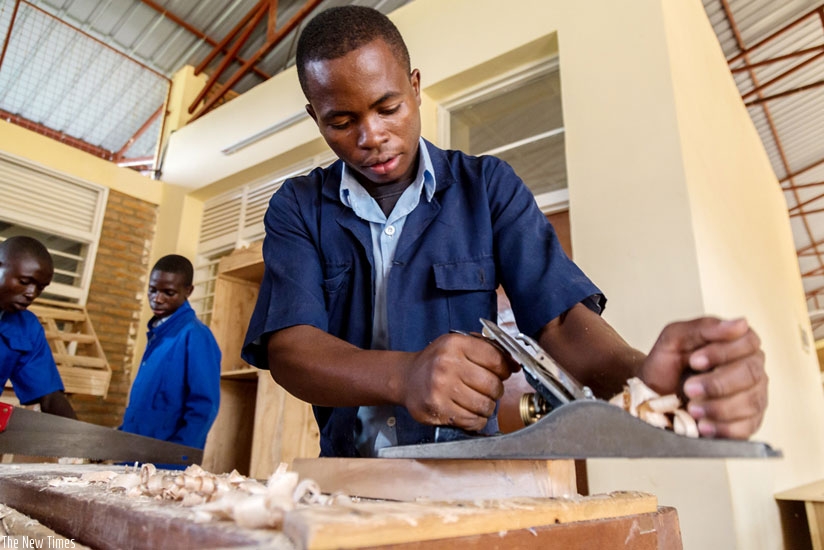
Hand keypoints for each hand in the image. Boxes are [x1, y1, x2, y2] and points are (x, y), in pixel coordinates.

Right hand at [402, 333, 517, 430]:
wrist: (406, 378)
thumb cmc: (435, 362)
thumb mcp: (457, 345)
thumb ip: (486, 349)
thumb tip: (514, 364)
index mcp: (455, 345)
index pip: (496, 359)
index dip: (505, 369)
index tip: (502, 373)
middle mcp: (447, 365)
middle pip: (492, 384)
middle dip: (495, 390)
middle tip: (487, 389)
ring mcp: (441, 389)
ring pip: (485, 405)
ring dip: (486, 406)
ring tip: (477, 401)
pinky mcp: (438, 409)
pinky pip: (472, 421)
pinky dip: (476, 420)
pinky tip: (469, 412)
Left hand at [639, 317, 766, 438]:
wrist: (650, 397)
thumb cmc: (665, 366)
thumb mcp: (674, 339)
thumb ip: (704, 327)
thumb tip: (740, 323)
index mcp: (737, 343)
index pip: (747, 342)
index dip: (721, 353)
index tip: (694, 361)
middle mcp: (751, 368)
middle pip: (751, 373)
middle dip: (717, 383)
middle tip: (689, 389)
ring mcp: (753, 396)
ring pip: (751, 401)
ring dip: (718, 407)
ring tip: (692, 408)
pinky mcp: (748, 423)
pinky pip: (747, 427)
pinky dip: (723, 428)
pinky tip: (703, 425)